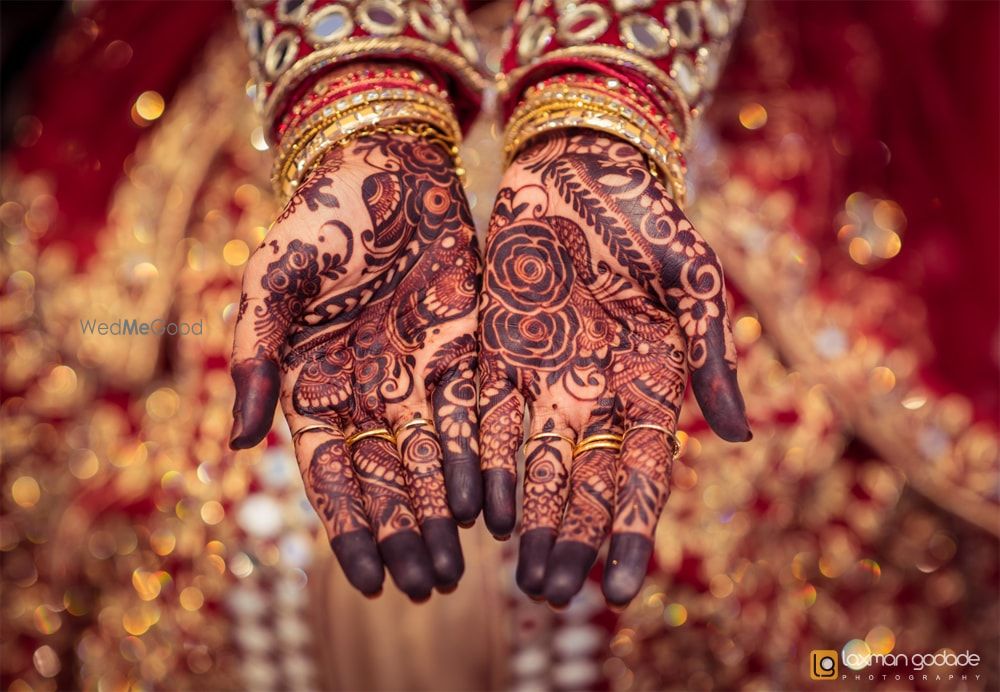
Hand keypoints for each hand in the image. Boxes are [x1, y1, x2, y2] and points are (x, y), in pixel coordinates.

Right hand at [229, 134, 480, 600]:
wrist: (386, 166)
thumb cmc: (319, 218)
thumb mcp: (273, 279)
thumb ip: (255, 354)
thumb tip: (238, 440)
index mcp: (312, 385)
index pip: (330, 475)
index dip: (350, 528)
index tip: (371, 580)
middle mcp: (365, 393)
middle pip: (387, 480)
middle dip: (406, 535)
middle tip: (428, 588)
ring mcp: (415, 376)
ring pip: (432, 461)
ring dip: (443, 515)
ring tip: (458, 569)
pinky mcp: (463, 352)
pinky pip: (472, 417)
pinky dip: (479, 461)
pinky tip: (491, 505)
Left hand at [477, 130, 748, 606]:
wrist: (577, 166)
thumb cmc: (645, 215)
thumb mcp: (691, 276)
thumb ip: (710, 351)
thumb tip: (740, 434)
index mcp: (651, 380)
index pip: (642, 471)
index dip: (631, 530)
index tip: (618, 588)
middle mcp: (596, 391)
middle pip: (582, 481)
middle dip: (570, 540)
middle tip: (553, 596)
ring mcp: (544, 375)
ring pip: (534, 463)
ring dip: (527, 519)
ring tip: (519, 576)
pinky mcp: (495, 350)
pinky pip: (488, 417)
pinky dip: (483, 463)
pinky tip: (476, 509)